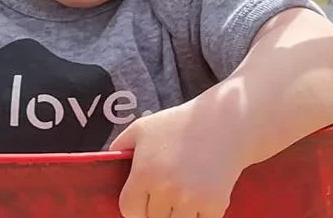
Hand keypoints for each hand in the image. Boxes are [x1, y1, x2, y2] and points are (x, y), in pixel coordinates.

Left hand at [109, 105, 245, 217]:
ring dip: (177, 216)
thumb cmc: (179, 124)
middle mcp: (166, 190)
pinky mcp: (214, 206)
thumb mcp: (142, 128)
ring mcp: (191, 200)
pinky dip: (198, 217)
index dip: (134, 209)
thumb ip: (120, 146)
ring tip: (180, 200)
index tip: (142, 203)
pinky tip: (198, 202)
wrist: (223, 124)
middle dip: (156, 212)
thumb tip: (108, 162)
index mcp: (145, 173)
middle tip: (164, 198)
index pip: (129, 210)